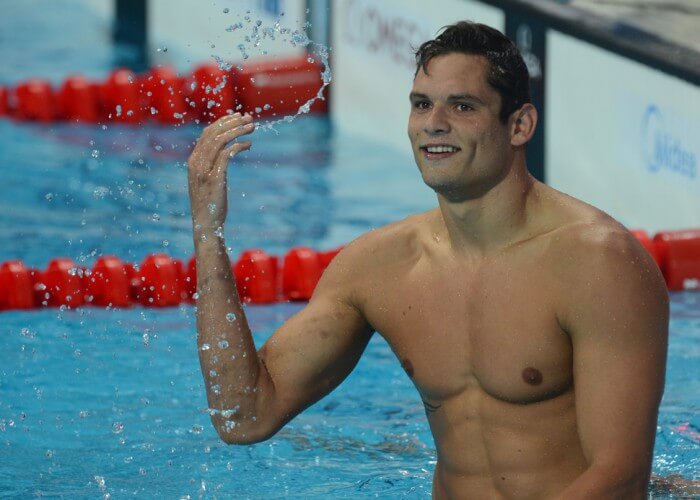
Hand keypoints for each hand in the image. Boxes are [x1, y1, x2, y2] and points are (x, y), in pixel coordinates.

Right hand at [188, 113, 254, 231]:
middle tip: (249, 118)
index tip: (237, 117)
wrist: (206, 224)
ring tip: (252, 127)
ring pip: (220, 141)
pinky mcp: (215, 178)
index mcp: (193, 161)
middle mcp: (196, 162)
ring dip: (237, 131)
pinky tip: (249, 145)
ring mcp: (204, 170)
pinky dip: (238, 146)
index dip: (223, 123)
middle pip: (213, 133)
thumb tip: (225, 152)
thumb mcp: (208, 180)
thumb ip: (212, 165)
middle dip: (232, 123)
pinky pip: (227, 155)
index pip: (207, 134)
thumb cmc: (210, 204)